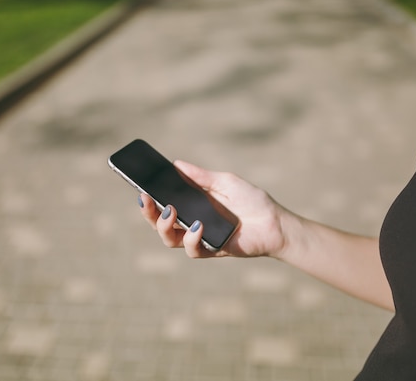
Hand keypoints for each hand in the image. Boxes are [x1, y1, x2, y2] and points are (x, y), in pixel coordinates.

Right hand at [138, 160, 286, 258]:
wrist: (274, 222)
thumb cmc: (252, 200)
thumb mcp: (225, 182)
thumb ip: (201, 177)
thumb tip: (176, 164)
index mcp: (193, 204)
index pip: (164, 202)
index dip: (150, 198)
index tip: (140, 187)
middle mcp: (192, 221)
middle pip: (160, 222)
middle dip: (149, 212)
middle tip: (146, 199)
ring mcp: (200, 237)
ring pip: (169, 238)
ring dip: (164, 226)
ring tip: (170, 212)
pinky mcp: (212, 250)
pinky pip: (192, 250)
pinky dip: (191, 238)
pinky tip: (198, 226)